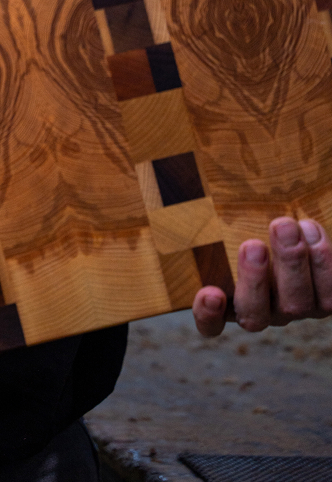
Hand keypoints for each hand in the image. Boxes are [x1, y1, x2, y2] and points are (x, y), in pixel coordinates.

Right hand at [192, 217, 331, 335]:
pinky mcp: (324, 298)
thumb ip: (199, 203)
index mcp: (226, 300)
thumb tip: (165, 158)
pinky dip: (323, 264)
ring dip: (291, 265)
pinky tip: (312, 230)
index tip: (208, 291)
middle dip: (255, 280)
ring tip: (285, 225)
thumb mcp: (221, 214)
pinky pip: (329, 295)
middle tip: (252, 245)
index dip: (209, 315)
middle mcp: (260, 311)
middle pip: (255, 314)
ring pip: (295, 305)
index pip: (210, 323)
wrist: (292, 226)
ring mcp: (294, 308)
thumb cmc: (243, 217)